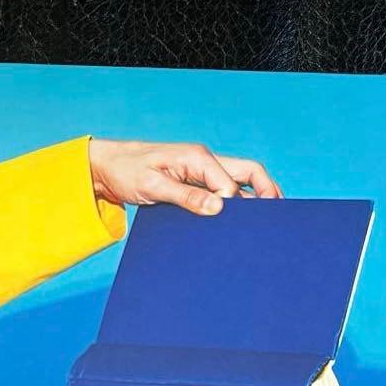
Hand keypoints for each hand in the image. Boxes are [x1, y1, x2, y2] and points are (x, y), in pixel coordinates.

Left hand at [88, 139, 282, 215]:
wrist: (107, 168)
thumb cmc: (127, 172)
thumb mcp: (152, 186)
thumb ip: (186, 196)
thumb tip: (219, 207)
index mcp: (198, 157)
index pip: (233, 184)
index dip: (239, 207)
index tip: (241, 228)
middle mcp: (206, 161)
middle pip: (251, 173)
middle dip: (268, 193)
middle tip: (277, 217)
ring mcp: (203, 171)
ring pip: (242, 183)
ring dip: (255, 199)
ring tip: (264, 223)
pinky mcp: (197, 182)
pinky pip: (225, 191)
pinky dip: (238, 204)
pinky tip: (240, 223)